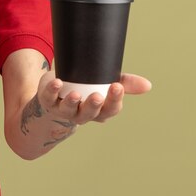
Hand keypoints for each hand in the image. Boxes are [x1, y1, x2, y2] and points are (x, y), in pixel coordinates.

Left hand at [37, 71, 151, 124]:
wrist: (54, 96)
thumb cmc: (84, 89)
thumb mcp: (103, 84)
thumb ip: (125, 83)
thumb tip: (148, 85)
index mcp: (98, 110)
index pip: (110, 109)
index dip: (114, 100)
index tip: (117, 86)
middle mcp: (82, 113)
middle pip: (90, 113)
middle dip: (94, 105)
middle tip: (98, 96)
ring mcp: (63, 108)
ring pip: (69, 109)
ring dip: (72, 102)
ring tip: (76, 94)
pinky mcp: (47, 100)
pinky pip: (49, 97)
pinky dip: (52, 90)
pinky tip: (57, 82)